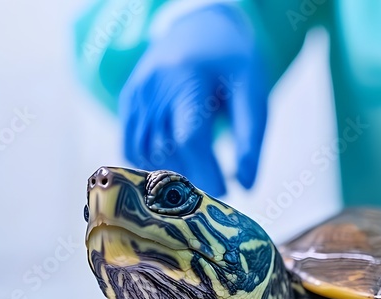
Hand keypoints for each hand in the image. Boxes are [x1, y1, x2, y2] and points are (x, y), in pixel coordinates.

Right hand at [118, 4, 267, 195]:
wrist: (200, 24)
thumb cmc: (232, 60)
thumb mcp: (252, 90)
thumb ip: (250, 138)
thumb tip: (247, 185)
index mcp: (187, 78)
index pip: (190, 137)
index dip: (206, 172)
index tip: (226, 192)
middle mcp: (154, 86)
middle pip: (167, 150)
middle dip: (193, 178)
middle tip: (216, 188)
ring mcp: (136, 94)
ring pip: (147, 152)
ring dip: (172, 174)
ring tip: (199, 173)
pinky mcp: (129, 101)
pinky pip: (131, 146)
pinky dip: (151, 164)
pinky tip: (175, 165)